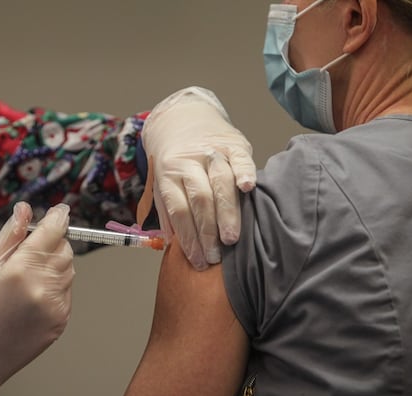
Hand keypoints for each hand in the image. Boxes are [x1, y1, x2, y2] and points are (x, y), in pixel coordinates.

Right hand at [0, 202, 73, 395]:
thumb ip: (9, 234)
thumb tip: (25, 209)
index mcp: (20, 269)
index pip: (52, 232)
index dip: (58, 218)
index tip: (60, 211)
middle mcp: (42, 287)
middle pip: (65, 249)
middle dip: (53, 243)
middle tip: (32, 249)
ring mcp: (54, 306)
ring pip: (69, 270)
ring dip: (55, 265)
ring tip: (27, 278)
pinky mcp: (60, 321)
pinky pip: (66, 292)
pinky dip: (55, 287)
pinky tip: (31, 297)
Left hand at [142, 86, 255, 269]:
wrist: (183, 119)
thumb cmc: (175, 162)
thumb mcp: (163, 183)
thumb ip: (169, 212)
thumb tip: (174, 246)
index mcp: (167, 174)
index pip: (178, 209)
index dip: (188, 237)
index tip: (198, 260)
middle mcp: (188, 161)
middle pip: (200, 199)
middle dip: (208, 231)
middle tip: (216, 256)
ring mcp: (210, 150)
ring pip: (220, 182)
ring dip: (227, 212)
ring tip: (231, 239)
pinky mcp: (232, 142)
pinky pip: (239, 158)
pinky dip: (244, 171)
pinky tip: (248, 188)